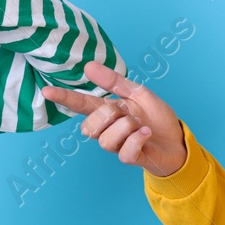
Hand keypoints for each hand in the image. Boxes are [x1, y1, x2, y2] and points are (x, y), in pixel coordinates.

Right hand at [41, 61, 188, 176]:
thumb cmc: (156, 118)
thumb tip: (88, 66)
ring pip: (105, 140)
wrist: (177, 141)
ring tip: (140, 126)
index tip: (46, 90)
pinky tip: (146, 134)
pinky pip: (124, 152)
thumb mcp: (138, 93)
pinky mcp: (130, 158)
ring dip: (126, 128)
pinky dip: (137, 139)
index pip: (81, 104)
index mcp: (109, 110)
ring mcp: (118, 145)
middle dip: (108, 116)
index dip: (64, 98)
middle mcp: (109, 129)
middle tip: (129, 114)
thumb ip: (114, 81)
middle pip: (89, 127)